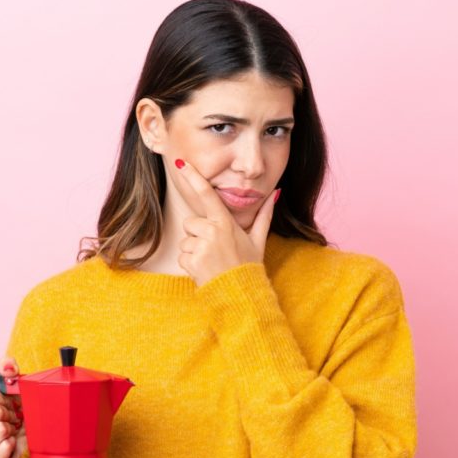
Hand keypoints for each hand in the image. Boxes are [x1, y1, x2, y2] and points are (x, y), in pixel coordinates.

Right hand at [0, 356, 26, 457]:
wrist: (15, 443)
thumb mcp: (7, 391)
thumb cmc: (7, 416)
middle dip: (8, 414)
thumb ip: (7, 372)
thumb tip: (8, 364)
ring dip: (11, 429)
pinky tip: (9, 445)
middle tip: (8, 420)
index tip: (3, 405)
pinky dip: (13, 444)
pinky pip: (6, 447)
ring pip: (1, 429)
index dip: (2, 398)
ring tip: (8, 431)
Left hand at [171, 158, 278, 286]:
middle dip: (198, 234)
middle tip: (215, 248)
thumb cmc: (248, 266)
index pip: (207, 195)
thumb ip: (264, 215)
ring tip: (212, 260)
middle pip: (191, 222)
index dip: (193, 177)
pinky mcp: (191, 261)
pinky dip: (191, 264)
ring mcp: (200, 247)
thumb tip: (276, 193)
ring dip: (194, 250)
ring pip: (186, 240)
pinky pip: (182, 256)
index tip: (182, 163)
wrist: (241, 294)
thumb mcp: (258, 239)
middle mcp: (211, 231)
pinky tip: (205, 269)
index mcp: (225, 223)